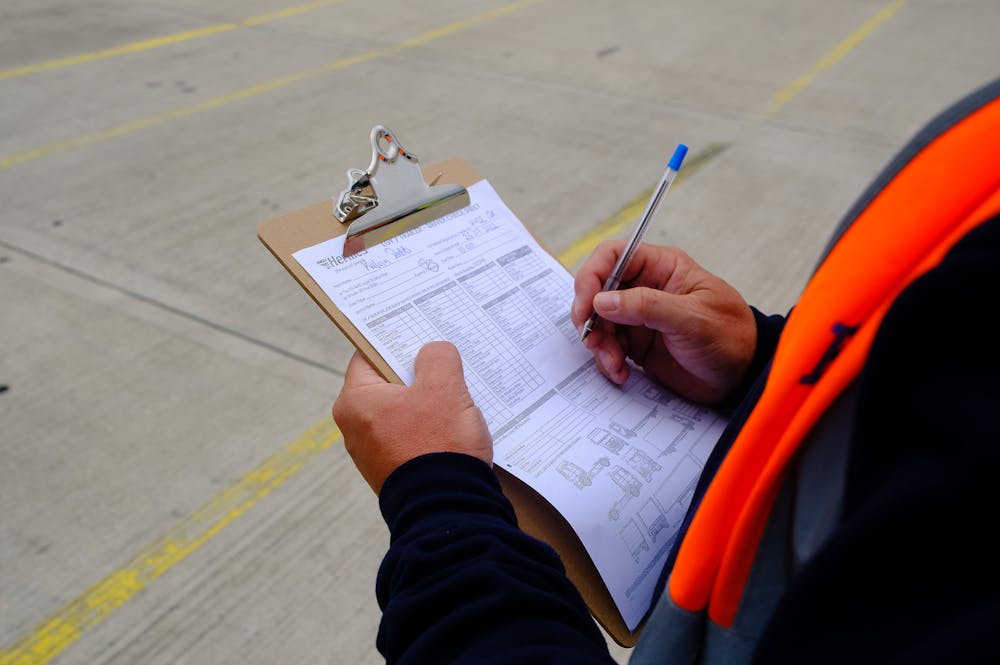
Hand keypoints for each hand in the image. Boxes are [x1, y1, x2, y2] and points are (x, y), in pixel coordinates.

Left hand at [332, 341, 492, 493]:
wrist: (447, 510)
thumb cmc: (438, 445)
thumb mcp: (444, 387)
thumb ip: (437, 357)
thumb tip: (433, 353)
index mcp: (355, 402)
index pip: (368, 355)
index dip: (394, 340)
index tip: (418, 332)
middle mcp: (355, 427)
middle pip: (387, 383)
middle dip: (417, 372)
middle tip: (444, 362)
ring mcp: (373, 451)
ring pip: (402, 410)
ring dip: (427, 401)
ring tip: (456, 396)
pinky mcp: (393, 469)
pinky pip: (410, 436)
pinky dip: (428, 428)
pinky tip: (453, 426)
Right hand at [571, 241, 755, 403]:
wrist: (743, 377)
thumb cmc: (730, 337)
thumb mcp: (691, 318)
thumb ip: (646, 306)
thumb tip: (602, 300)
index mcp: (662, 268)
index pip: (613, 256)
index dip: (592, 276)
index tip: (586, 305)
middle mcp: (646, 289)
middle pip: (598, 291)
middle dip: (590, 316)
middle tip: (592, 339)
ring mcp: (640, 318)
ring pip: (600, 322)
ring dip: (599, 344)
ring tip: (614, 363)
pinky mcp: (638, 344)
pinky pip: (609, 347)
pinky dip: (608, 361)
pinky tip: (621, 373)